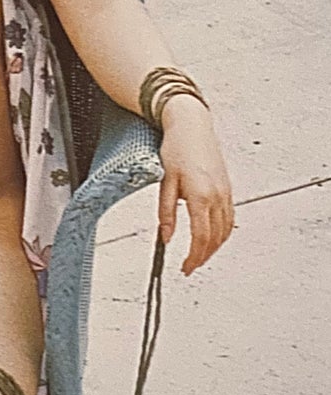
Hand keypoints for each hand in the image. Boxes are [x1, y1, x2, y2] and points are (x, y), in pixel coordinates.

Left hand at [157, 97, 233, 274]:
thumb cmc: (176, 149)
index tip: (185, 268)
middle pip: (215, 238)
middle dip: (204, 256)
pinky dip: (222, 233)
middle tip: (190, 267)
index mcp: (200, 196)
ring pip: (226, 230)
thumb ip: (166, 212)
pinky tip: (212, 238)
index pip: (201, 237)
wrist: (192, 126)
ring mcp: (225, 192)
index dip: (194, 257)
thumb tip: (166, 238)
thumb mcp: (165, 182)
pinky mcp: (228, 188)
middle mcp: (217, 196)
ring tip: (199, 257)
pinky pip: (229, 218)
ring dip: (214, 247)